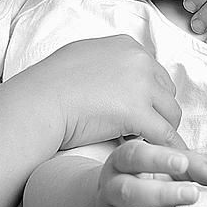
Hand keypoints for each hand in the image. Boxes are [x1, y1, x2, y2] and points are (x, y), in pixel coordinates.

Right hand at [16, 35, 184, 151]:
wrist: (35, 104)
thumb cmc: (49, 86)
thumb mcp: (83, 57)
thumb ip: (107, 61)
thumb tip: (117, 75)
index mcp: (127, 45)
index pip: (155, 74)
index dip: (147, 97)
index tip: (136, 113)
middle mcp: (139, 59)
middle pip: (166, 93)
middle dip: (156, 113)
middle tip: (138, 132)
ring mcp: (140, 84)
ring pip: (171, 114)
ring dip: (159, 131)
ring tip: (138, 145)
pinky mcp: (137, 112)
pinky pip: (166, 135)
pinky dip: (167, 149)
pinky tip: (158, 161)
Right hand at [97, 140, 206, 206]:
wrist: (120, 204)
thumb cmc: (150, 178)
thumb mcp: (171, 166)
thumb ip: (193, 166)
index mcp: (122, 163)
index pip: (133, 155)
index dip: (157, 159)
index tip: (182, 164)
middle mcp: (110, 190)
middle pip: (126, 191)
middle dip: (159, 193)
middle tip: (191, 194)